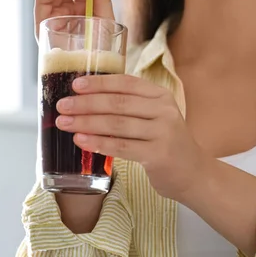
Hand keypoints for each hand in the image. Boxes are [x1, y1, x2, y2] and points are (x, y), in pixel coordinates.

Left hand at [54, 74, 208, 201]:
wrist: (193, 174)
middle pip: (118, 103)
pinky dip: (98, 142)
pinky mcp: (159, 155)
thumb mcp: (155, 117)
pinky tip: (80, 140)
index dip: (99, 82)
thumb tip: (86, 99)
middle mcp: (164, 111)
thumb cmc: (165, 143)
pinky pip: (121, 146)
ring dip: (86, 122)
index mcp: (161, 96)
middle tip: (62, 105)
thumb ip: (130, 107)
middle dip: (86, 103)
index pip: (126, 83)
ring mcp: (163, 132)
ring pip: (116, 124)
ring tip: (65, 123)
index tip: (75, 84)